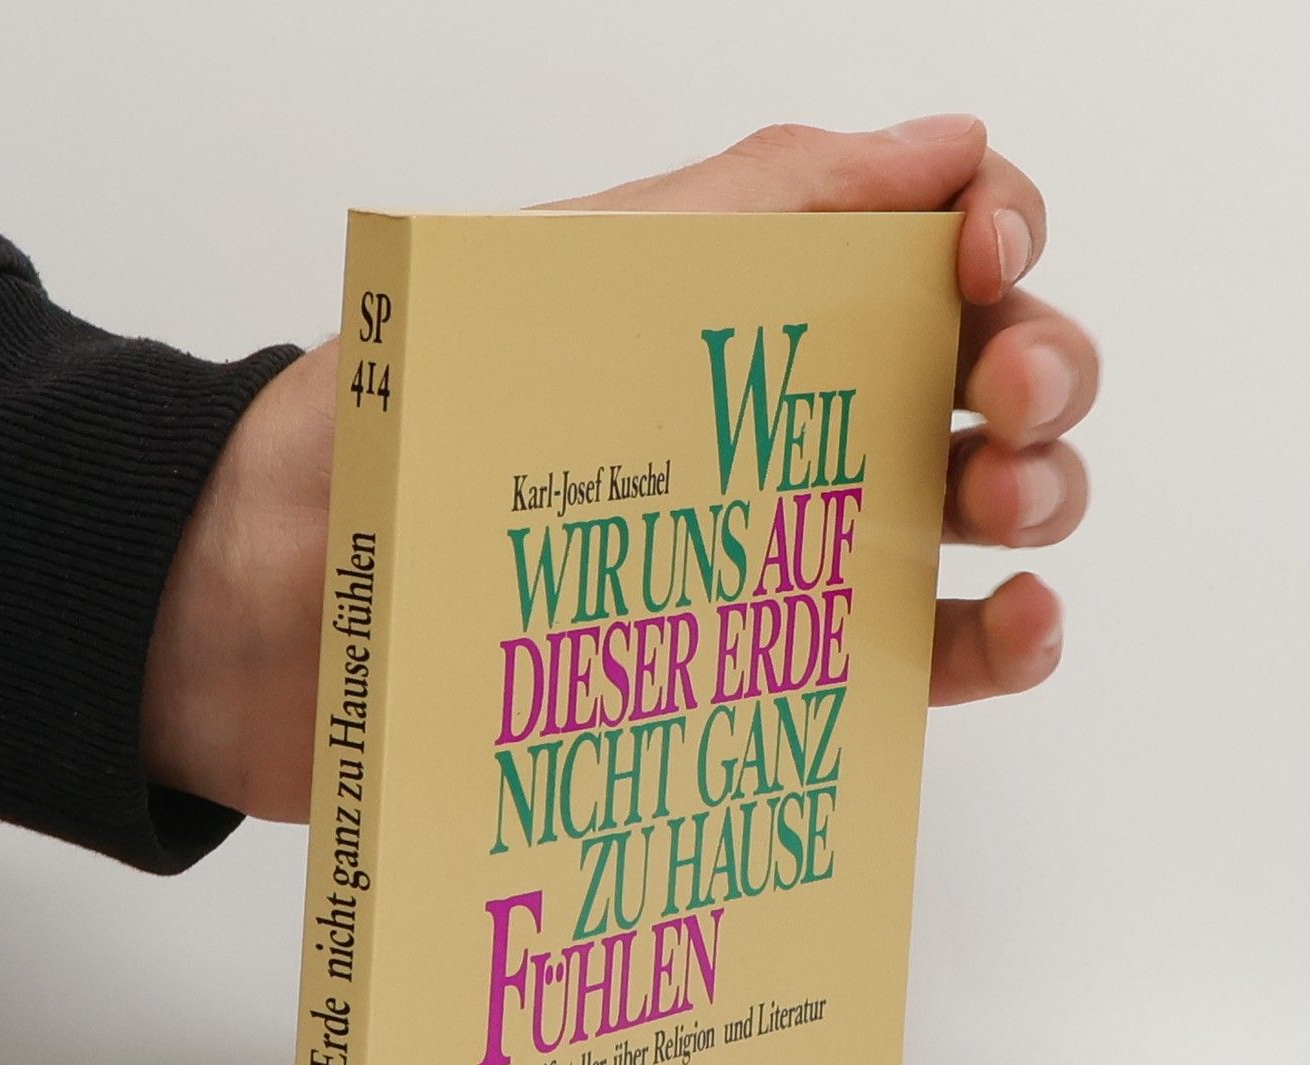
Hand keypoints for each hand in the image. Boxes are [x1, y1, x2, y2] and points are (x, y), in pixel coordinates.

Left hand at [142, 115, 1098, 821]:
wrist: (265, 618)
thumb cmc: (383, 436)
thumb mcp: (559, 277)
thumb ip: (751, 203)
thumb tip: (948, 143)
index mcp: (747, 310)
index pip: (933, 245)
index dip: (1002, 236)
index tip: (983, 261)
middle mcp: (787, 423)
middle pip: (989, 377)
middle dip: (1044, 367)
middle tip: (1009, 394)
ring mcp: (789, 554)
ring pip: (982, 513)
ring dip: (1044, 493)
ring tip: (1005, 502)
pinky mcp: (776, 676)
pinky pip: (925, 660)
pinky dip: (1002, 645)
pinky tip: (1016, 620)